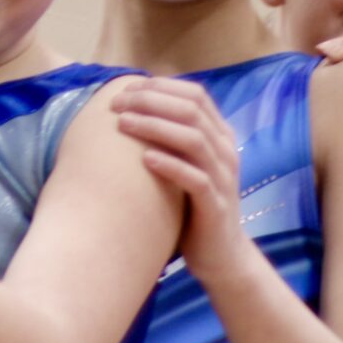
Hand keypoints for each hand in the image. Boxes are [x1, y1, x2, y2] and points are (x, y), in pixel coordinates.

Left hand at [108, 77, 250, 285]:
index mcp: (221, 137)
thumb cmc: (194, 207)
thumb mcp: (187, 166)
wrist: (221, 255)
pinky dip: (170, 165)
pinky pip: (196, 179)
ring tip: (123, 124)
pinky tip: (145, 160)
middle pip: (191, 111)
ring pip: (193, 139)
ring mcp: (223, 178)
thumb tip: (135, 110)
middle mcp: (225, 151)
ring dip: (155, 127)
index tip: (127, 89)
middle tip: (117, 105)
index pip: (195, 96)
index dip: (161, 87)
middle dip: (151, 102)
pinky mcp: (215, 206)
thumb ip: (173, 139)